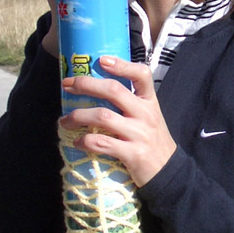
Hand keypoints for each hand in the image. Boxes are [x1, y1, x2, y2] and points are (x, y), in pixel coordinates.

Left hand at [58, 56, 175, 186]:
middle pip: (114, 90)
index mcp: (150, 102)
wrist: (168, 172)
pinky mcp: (132, 154)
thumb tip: (97, 89)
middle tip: (67, 85)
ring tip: (64, 121)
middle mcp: (146, 114)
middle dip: (86, 85)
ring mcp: (139, 134)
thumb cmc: (153, 140)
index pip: (142, 75)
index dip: (122, 64)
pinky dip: (85, 142)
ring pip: (103, 116)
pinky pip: (102, 143)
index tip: (101, 60)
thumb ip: (131, 103)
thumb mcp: (149, 116)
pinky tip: (77, 142)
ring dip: (78, 116)